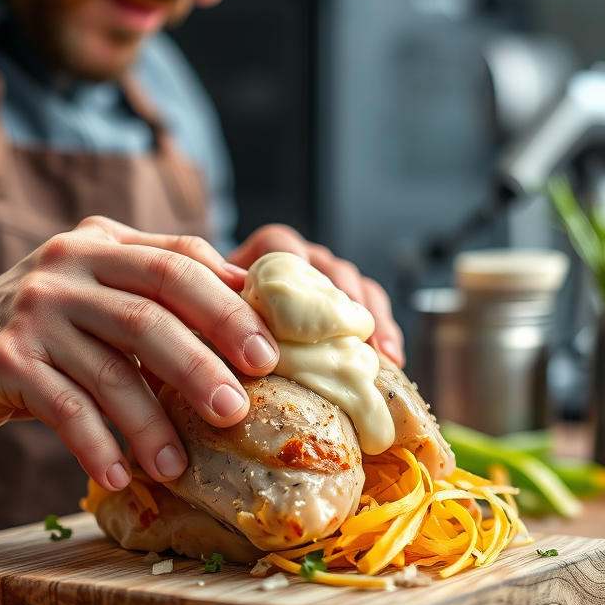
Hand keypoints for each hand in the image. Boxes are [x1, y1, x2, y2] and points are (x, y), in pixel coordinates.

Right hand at [0, 217, 279, 492]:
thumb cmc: (43, 324)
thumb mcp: (97, 290)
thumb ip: (156, 292)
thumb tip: (249, 310)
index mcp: (105, 243)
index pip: (179, 260)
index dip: (229, 304)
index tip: (268, 353)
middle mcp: (69, 267)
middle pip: (151, 312)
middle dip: (202, 362)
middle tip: (237, 408)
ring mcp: (33, 311)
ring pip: (110, 368)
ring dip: (151, 423)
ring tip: (179, 465)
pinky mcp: (4, 358)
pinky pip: (63, 408)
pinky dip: (96, 445)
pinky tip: (120, 475)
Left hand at [227, 224, 404, 366]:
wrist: (226, 342)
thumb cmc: (219, 333)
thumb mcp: (211, 322)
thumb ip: (214, 320)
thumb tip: (223, 341)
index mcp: (259, 261)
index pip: (278, 244)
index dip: (292, 262)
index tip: (297, 292)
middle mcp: (297, 267)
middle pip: (327, 265)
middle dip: (345, 297)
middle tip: (356, 331)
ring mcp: (324, 286)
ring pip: (356, 286)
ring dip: (373, 317)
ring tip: (382, 351)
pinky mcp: (344, 310)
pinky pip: (372, 311)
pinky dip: (384, 334)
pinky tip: (393, 360)